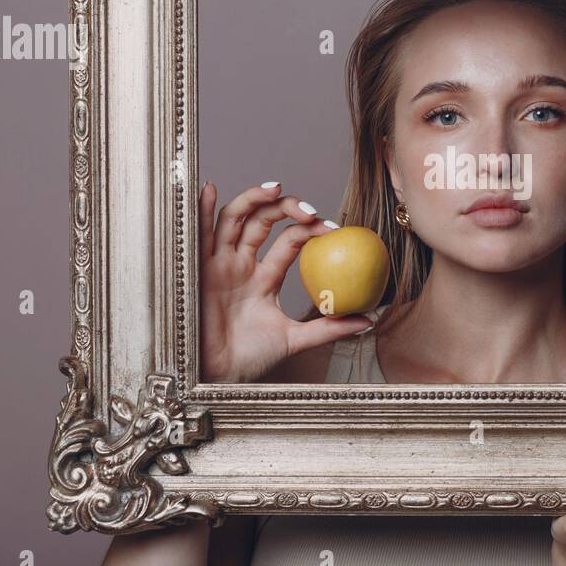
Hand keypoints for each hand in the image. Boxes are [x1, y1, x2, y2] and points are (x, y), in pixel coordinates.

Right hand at [198, 181, 372, 383]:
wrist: (218, 377)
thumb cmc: (250, 359)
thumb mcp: (293, 340)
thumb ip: (328, 328)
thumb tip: (367, 322)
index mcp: (264, 277)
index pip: (289, 240)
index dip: (309, 229)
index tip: (332, 229)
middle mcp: (240, 264)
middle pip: (262, 221)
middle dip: (286, 208)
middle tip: (309, 211)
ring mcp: (218, 264)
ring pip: (234, 219)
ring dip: (253, 199)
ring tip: (275, 188)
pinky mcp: (198, 270)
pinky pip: (199, 235)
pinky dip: (200, 210)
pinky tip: (208, 189)